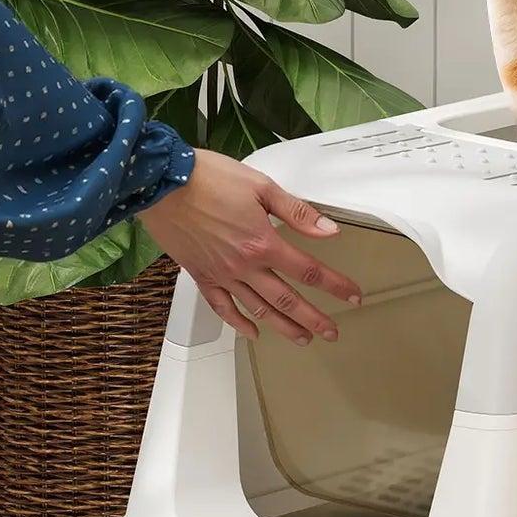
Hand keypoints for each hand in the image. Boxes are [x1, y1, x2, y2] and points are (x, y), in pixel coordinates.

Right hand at [141, 149, 362, 343]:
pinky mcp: (201, 276)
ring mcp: (222, 275)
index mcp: (264, 242)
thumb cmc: (209, 178)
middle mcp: (245, 266)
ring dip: (284, 327)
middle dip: (314, 318)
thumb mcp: (261, 186)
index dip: (335, 285)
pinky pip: (223, 308)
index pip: (309, 271)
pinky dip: (239, 323)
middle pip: (288, 300)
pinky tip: (253, 332)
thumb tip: (329, 231)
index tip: (353, 296)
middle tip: (332, 332)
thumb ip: (297, 212)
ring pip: (259, 309)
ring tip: (303, 338)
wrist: (162, 183)